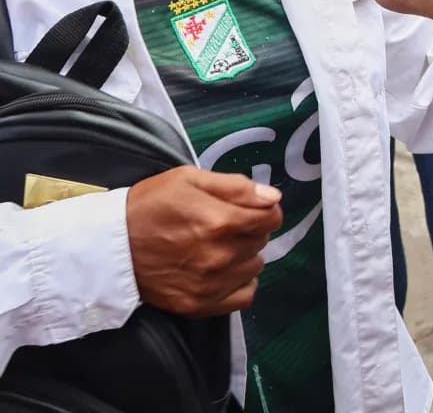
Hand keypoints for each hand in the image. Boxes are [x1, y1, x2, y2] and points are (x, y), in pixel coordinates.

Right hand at [126, 167, 281, 316]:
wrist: (108, 247)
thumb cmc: (148, 205)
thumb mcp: (189, 179)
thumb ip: (236, 186)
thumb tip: (273, 197)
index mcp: (219, 222)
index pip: (271, 218)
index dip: (265, 209)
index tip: (250, 208)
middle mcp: (218, 257)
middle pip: (262, 241)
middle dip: (251, 229)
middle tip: (225, 225)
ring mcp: (208, 284)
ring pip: (255, 267)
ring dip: (244, 256)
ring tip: (219, 247)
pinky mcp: (197, 305)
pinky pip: (243, 297)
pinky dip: (239, 284)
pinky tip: (223, 272)